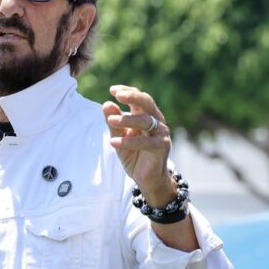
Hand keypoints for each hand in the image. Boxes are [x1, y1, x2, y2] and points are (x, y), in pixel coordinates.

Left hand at [102, 85, 174, 205]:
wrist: (146, 178)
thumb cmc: (133, 153)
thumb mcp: (119, 136)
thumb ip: (114, 122)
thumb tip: (106, 104)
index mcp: (146, 115)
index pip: (139, 98)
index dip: (127, 91)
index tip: (113, 90)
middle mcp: (156, 121)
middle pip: (147, 103)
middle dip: (133, 97)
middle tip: (118, 95)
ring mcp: (161, 134)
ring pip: (146, 121)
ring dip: (127, 119)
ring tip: (110, 121)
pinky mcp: (161, 148)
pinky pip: (145, 142)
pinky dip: (129, 141)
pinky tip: (114, 142)